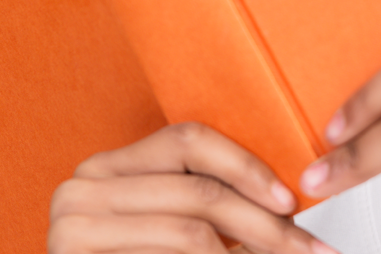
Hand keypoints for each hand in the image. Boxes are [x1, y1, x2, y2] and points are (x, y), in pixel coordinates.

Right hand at [49, 122, 335, 253]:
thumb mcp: (170, 222)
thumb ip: (205, 199)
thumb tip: (286, 198)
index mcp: (109, 164)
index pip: (189, 140)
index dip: (246, 165)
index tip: (292, 199)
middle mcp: (83, 184)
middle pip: (198, 189)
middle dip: (263, 221)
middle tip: (307, 246)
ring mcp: (71, 225)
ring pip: (191, 228)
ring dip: (249, 246)